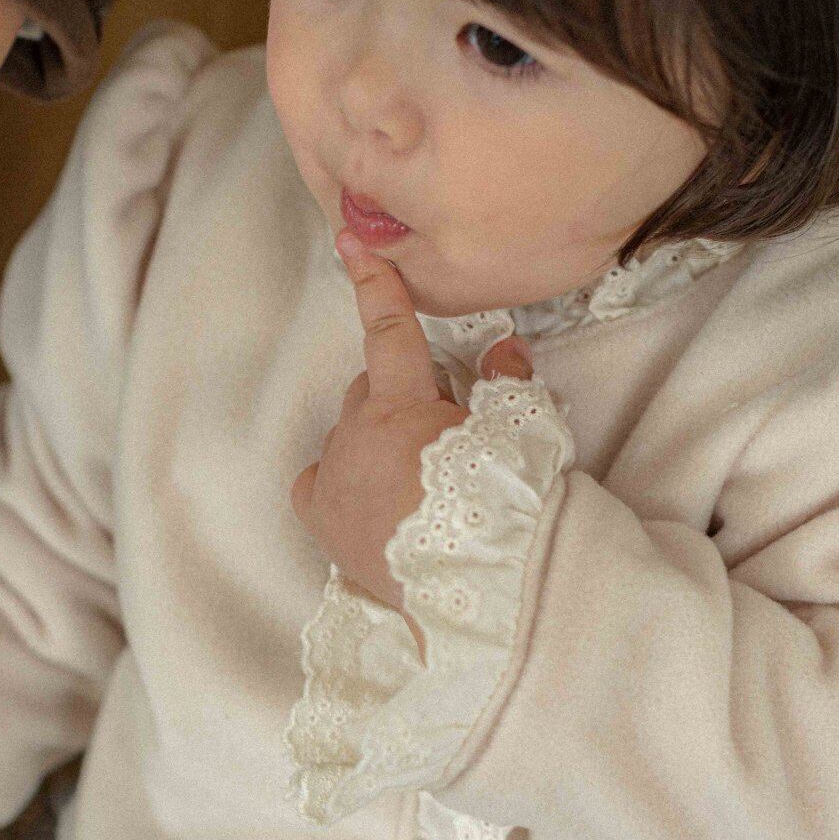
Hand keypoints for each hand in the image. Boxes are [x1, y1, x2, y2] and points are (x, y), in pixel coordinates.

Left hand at [291, 232, 533, 638]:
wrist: (481, 592)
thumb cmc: (505, 510)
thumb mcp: (521, 436)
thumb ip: (508, 385)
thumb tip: (503, 351)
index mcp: (400, 409)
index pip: (390, 333)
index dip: (376, 286)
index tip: (354, 247)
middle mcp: (354, 439)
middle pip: (368, 390)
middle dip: (399, 394)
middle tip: (442, 424)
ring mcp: (333, 481)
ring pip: (346, 434)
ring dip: (373, 439)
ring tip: (415, 474)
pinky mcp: (322, 521)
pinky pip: (318, 480)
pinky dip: (338, 478)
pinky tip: (368, 493)